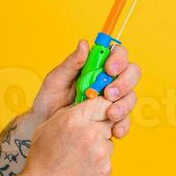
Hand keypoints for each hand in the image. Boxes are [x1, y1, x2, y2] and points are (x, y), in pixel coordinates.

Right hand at [16, 96, 114, 175]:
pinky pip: (108, 160)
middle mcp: (90, 133)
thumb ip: (69, 113)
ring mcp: (100, 153)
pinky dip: (98, 163)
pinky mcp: (106, 169)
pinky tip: (82, 168)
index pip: (102, 103)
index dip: (100, 107)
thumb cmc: (42, 157)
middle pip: (109, 121)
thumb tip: (86, 104)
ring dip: (100, 146)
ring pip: (109, 142)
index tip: (98, 113)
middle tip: (85, 138)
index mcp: (74, 119)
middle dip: (100, 127)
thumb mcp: (47, 126)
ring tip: (79, 157)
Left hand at [27, 39, 141, 139]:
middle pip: (131, 73)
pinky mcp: (112, 120)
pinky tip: (115, 130)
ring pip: (131, 97)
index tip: (109, 69)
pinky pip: (125, 121)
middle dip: (124, 83)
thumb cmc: (49, 100)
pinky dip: (123, 125)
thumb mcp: (55, 80)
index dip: (119, 59)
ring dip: (124, 105)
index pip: (118, 54)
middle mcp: (109, 81)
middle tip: (109, 94)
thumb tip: (84, 44)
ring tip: (110, 114)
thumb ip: (71, 64)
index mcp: (97, 66)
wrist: (44, 126)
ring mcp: (113, 101)